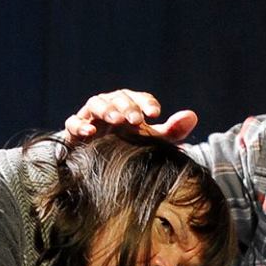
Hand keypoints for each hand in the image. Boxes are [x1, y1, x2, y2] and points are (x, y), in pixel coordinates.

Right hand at [63, 89, 198, 142]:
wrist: (98, 168)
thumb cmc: (127, 148)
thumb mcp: (151, 142)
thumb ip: (171, 132)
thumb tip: (192, 116)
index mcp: (128, 106)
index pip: (138, 98)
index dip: (146, 103)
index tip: (156, 114)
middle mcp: (109, 107)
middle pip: (117, 97)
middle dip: (127, 106)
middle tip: (136, 120)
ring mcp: (90, 117)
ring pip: (95, 103)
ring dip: (106, 109)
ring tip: (116, 120)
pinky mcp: (73, 131)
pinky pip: (73, 122)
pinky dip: (79, 124)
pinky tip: (90, 132)